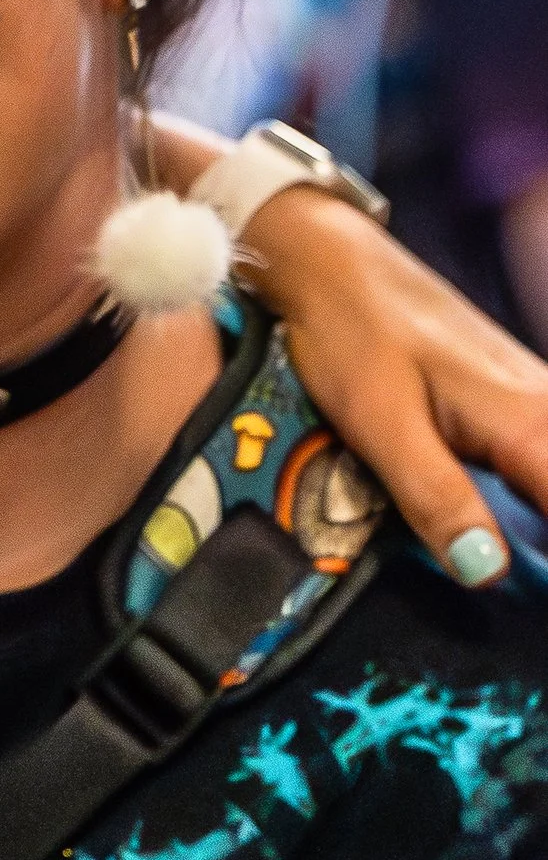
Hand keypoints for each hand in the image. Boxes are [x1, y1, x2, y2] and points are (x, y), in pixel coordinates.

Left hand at [246, 186, 547, 582]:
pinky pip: (547, 457)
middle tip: (527, 595)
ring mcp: (538, 399)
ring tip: (528, 569)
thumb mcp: (382, 427)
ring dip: (544, 523)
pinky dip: (539, 492)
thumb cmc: (352, 335)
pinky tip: (519, 521)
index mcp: (528, 424)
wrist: (332, 265)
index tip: (537, 588)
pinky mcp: (518, 399)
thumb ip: (437, 499)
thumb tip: (487, 573)